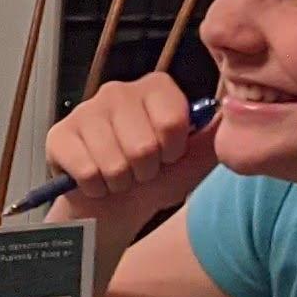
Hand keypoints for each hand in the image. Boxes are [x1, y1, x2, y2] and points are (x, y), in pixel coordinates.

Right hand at [35, 72, 215, 239]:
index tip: (168, 157)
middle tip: (140, 171)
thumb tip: (236, 112)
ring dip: (121, 182)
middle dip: (145, 171)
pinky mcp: (59, 136)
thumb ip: (216, 134)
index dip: (173, 151)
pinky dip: (96, 187)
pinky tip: (96, 180)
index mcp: (155, 89)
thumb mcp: (196, 159)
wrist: (116, 208)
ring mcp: (85, 111)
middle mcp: (118, 91)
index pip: (172, 122)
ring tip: (119, 176)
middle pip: (143, 146)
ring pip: (114, 163)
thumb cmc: (157, 180)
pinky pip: (87, 171)